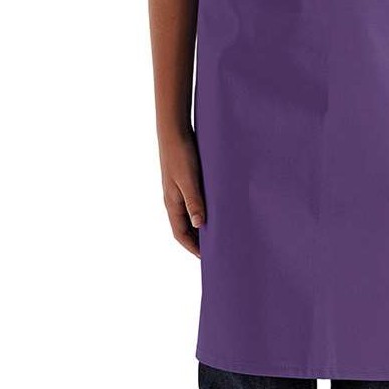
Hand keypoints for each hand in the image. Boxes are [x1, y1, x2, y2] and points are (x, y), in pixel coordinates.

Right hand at [161, 130, 206, 257]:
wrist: (173, 130)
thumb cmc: (181, 154)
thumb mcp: (189, 179)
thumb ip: (194, 201)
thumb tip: (200, 226)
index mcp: (172, 203)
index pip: (180, 234)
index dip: (192, 247)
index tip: (206, 258)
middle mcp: (173, 199)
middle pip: (184, 227)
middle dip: (196, 240)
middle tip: (214, 248)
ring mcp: (177, 190)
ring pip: (188, 215)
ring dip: (199, 225)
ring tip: (217, 232)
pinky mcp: (183, 180)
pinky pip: (192, 202)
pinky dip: (201, 210)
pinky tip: (214, 208)